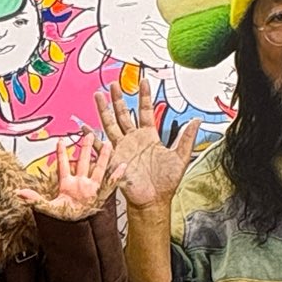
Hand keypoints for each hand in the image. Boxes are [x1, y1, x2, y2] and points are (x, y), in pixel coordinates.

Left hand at [18, 132, 114, 220]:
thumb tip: (18, 193)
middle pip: (84, 161)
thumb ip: (34, 199)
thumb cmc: (65, 216)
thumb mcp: (48, 207)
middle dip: (86, 148)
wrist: (77, 228)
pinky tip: (121, 166)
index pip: (64, 165)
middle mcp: (81, 183)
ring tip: (107, 144)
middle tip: (89, 134)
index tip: (60, 140)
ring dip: (103, 157)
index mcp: (68, 184)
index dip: (61, 153)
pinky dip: (116, 176)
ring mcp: (91, 188)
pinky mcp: (101, 195)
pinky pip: (110, 184)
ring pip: (98, 168)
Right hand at [96, 72, 198, 211]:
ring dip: (104, 110)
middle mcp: (134, 139)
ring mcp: (122, 148)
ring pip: (110, 124)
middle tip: (113, 84)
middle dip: (118, 98)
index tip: (143, 81)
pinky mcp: (114, 159)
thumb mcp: (180, 157)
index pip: (145, 111)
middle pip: (123, 114)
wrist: (154, 200)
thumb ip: (186, 138)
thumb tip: (198, 120)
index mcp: (149, 136)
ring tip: (98, 95)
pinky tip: (84, 127)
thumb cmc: (166, 182)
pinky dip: (92, 137)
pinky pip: (101, 146)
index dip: (144, 96)